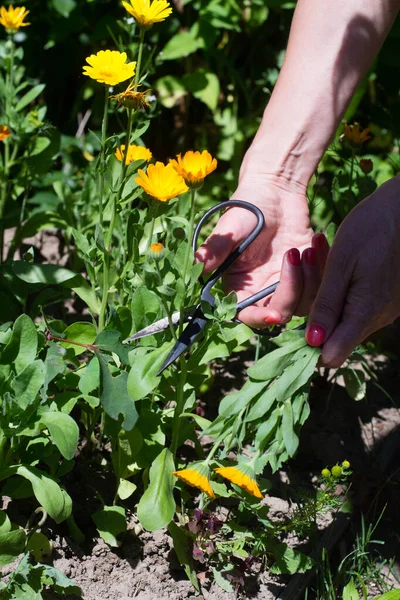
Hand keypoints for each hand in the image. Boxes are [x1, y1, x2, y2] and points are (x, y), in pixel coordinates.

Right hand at [195, 172, 329, 327]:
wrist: (276, 191)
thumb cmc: (248, 208)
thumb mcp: (230, 227)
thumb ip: (215, 248)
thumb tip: (197, 264)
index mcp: (240, 287)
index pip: (248, 315)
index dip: (260, 319)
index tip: (275, 315)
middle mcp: (264, 292)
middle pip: (282, 311)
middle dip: (292, 290)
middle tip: (293, 254)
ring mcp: (289, 285)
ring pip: (306, 302)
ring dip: (311, 278)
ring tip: (308, 247)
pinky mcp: (311, 274)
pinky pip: (323, 284)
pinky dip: (323, 266)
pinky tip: (317, 241)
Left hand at [306, 176, 399, 366]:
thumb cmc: (372, 227)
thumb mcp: (341, 263)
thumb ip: (327, 305)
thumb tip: (313, 343)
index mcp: (365, 312)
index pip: (332, 354)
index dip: (311, 342)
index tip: (296, 315)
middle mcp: (379, 318)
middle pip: (336, 335)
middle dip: (316, 309)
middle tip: (308, 263)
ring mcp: (386, 308)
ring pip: (345, 317)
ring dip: (328, 294)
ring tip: (324, 253)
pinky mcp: (388, 297)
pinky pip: (358, 304)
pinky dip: (343, 288)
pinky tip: (342, 259)